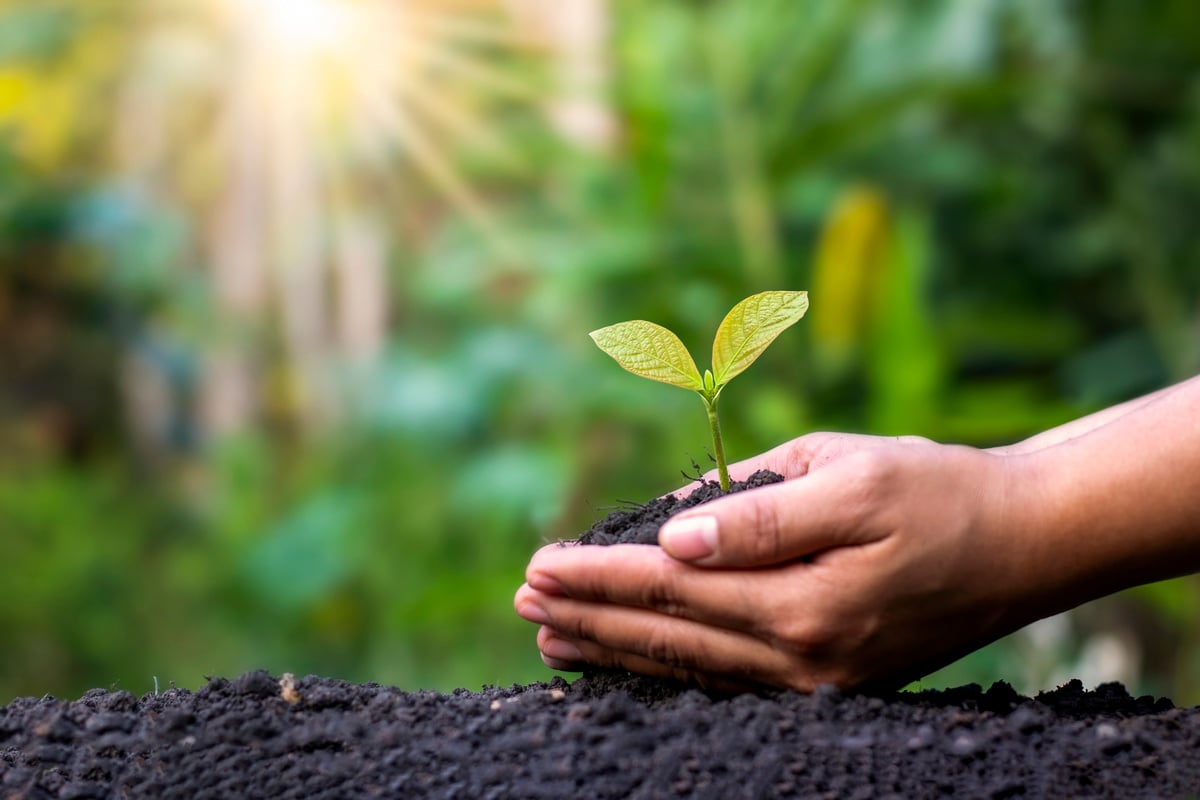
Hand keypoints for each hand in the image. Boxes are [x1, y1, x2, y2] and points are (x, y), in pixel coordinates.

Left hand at [514, 433, 1045, 691]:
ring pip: (691, 668)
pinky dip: (670, 669)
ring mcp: (817, 682)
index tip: (540, 564)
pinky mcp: (828, 684)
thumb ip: (759, 514)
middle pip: (670, 637)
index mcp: (805, 602)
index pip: (671, 589)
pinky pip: (728, 681)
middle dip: (590, 616)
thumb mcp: (852, 477)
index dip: (599, 575)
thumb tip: (674, 539)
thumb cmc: (937, 491)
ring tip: (554, 638)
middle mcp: (805, 659)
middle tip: (526, 601)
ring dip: (616, 652)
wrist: (1022, 543)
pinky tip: (631, 662)